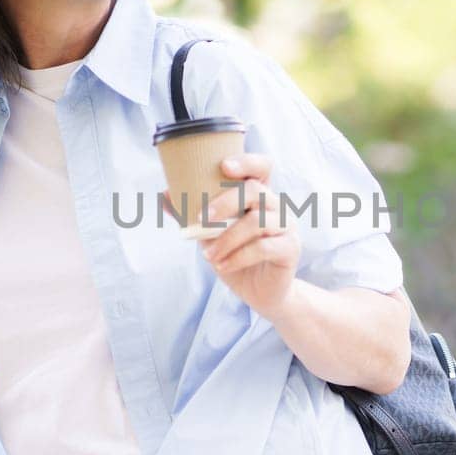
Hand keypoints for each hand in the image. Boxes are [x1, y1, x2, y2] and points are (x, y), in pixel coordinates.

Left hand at [197, 153, 299, 316]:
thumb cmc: (235, 257)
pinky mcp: (290, 248)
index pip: (262, 167)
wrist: (259, 293)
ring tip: (208, 255)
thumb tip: (165, 194)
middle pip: (255, 190)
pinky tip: (222, 265)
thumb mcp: (210, 235)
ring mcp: (286, 226)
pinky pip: (263, 247)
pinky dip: (238, 257)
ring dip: (227, 238)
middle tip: (201, 218)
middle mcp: (276, 206)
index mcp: (259, 196)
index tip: (224, 166)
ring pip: (257, 221)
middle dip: (225, 202)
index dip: (247, 162)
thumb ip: (191, 215)